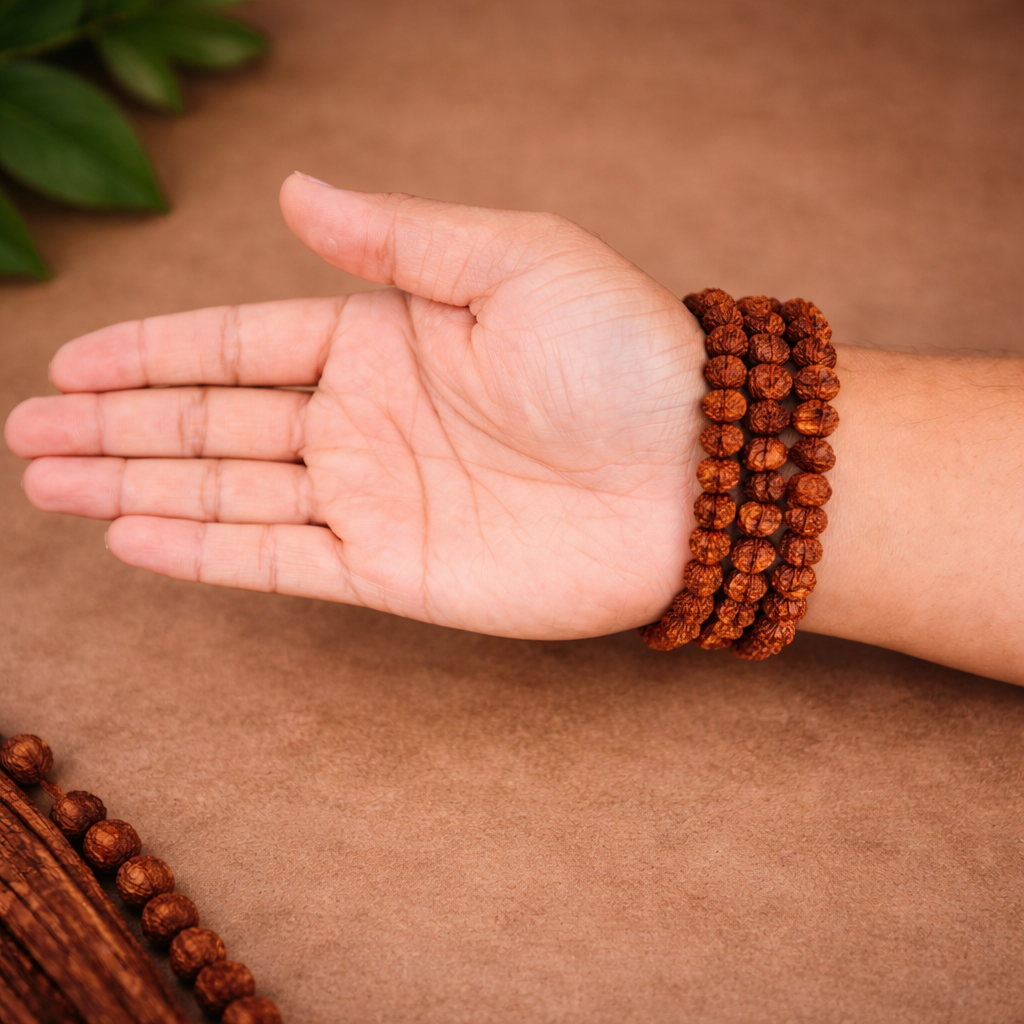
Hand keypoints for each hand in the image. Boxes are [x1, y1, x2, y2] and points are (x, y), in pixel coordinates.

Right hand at [5, 175, 704, 639]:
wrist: (693, 470)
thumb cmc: (617, 354)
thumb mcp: (508, 259)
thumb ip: (393, 237)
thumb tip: (291, 190)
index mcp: (384, 337)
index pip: (238, 344)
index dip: (152, 354)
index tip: (70, 361)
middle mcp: (367, 418)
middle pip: (213, 422)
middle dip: (118, 427)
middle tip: (25, 432)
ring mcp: (376, 497)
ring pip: (230, 493)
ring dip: (137, 488)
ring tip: (50, 482)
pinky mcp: (396, 570)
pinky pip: (281, 560)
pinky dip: (207, 551)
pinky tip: (136, 539)